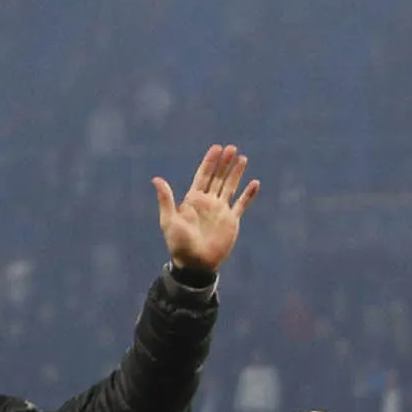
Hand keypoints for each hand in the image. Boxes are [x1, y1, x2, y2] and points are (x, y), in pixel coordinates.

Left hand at [154, 144, 258, 274]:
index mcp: (193, 200)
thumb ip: (166, 199)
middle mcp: (208, 202)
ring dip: (236, 173)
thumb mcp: (169, 221)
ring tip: (242, 158)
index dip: (209, 162)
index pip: (203, 175)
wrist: (195, 264)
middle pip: (218, 177)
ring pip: (230, 186)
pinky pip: (242, 204)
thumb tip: (156, 179)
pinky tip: (255, 183)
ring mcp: (220, 210)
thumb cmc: (179, 244)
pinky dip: (248, 194)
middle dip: (224, 163)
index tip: (216, 148)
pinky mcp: (231, 221)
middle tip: (231, 148)